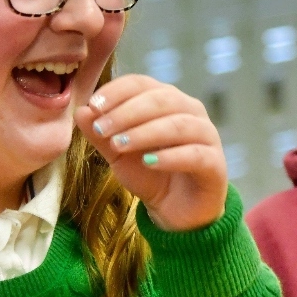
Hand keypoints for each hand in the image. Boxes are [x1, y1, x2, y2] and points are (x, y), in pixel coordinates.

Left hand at [74, 74, 226, 231]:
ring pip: (179, 124)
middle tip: (101, 128)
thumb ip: (101, 134)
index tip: (93, 106)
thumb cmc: (150, 175)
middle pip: (161, 99)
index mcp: (168, 101)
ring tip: (118, 145)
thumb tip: (81, 110)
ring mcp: (207, 136)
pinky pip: (195, 154)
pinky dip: (170, 156)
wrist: (176, 212)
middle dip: (127, 112)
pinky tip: (148, 162)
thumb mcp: (118, 155)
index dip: (117, 91)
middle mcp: (191, 112)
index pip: (142, 84)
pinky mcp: (215, 164)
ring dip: (145, 132)